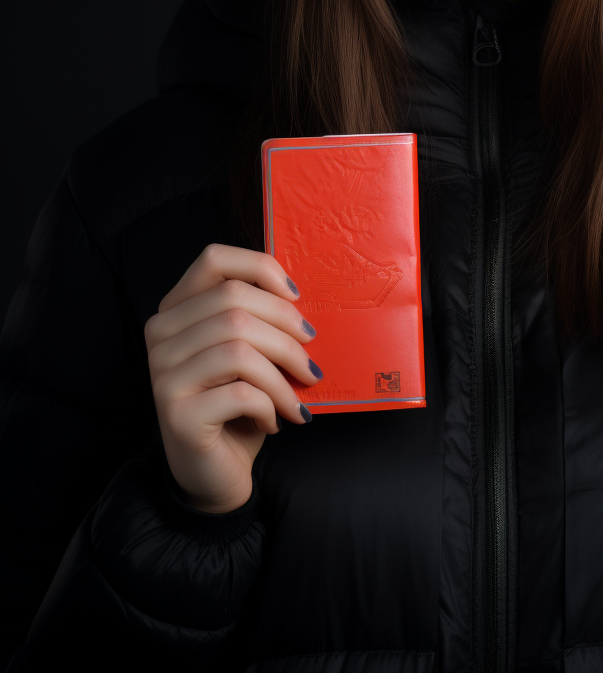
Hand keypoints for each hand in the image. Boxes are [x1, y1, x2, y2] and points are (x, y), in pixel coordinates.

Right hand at [145, 244, 319, 512]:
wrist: (212, 474)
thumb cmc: (236, 407)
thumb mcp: (248, 353)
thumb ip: (259, 319)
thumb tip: (302, 297)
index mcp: (177, 310)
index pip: (213, 260)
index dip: (260, 268)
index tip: (297, 298)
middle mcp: (161, 335)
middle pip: (235, 303)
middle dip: (286, 330)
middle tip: (310, 362)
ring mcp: (163, 373)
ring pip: (240, 347)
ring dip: (283, 376)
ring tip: (297, 398)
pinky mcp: (176, 412)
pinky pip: (241, 392)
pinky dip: (270, 405)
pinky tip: (274, 421)